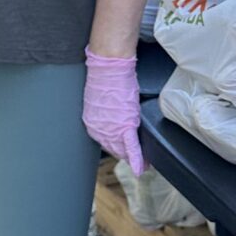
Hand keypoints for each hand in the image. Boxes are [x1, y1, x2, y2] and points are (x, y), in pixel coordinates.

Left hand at [83, 50, 143, 173]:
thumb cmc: (106, 76)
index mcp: (91, 123)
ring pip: (123, 149)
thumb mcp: (102, 99)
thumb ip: (107, 113)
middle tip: (137, 161)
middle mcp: (98, 130)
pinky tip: (141, 167)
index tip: (124, 151)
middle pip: (114, 148)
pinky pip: (132, 145)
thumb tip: (115, 115)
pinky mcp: (125, 125)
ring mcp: (111, 129)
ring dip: (134, 158)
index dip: (116, 147)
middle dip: (125, 154)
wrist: (109, 67)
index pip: (104, 141)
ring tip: (144, 164)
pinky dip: (137, 158)